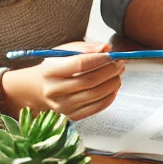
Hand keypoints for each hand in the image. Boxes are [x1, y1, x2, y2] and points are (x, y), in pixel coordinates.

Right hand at [0, 42, 124, 121]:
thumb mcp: (66, 51)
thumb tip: (106, 48)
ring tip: (118, 73)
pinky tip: (113, 86)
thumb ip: (86, 48)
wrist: (42, 88)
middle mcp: (53, 90)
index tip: (111, 54)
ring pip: (95, 94)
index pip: (79, 64)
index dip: (99, 59)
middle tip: (120, 63)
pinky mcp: (71, 116)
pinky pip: (96, 107)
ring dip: (113, 82)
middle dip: (110, 70)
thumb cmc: (58, 66)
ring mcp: (62, 106)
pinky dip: (110, 96)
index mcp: (49, 70)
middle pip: (89, 81)